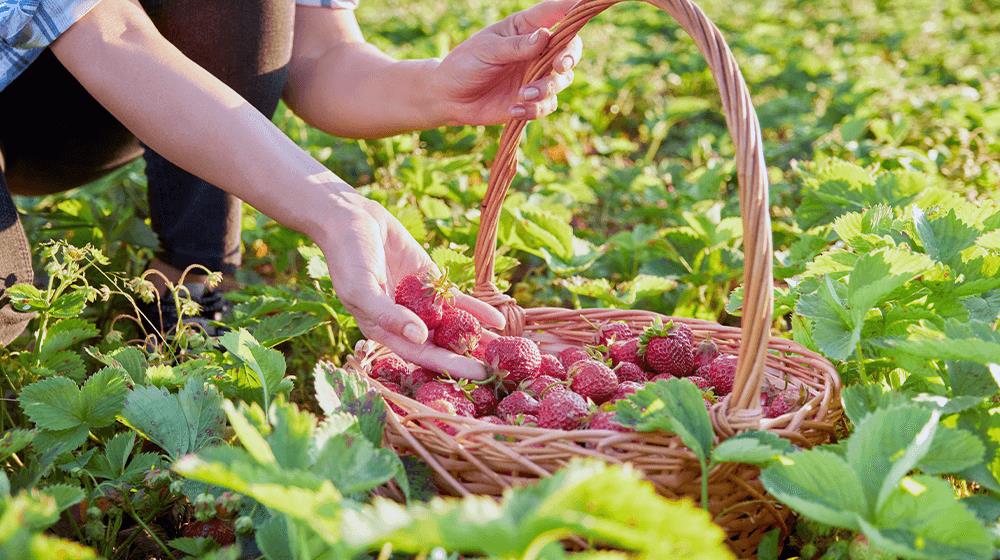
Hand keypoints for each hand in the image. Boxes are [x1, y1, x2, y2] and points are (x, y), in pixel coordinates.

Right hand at [317, 191, 503, 379]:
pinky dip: (478, 311)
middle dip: (468, 357)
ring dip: (478, 338)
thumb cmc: (348, 258)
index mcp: (385, 331)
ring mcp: (422, 304)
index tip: (476, 374)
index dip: (449, 366)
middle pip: (441, 346)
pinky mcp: (433, 284)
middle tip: (497, 370)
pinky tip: (499, 321)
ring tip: (505, 351)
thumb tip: (420, 338)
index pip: (421, 355)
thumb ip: (388, 316)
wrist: (354, 219)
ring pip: (454, 326)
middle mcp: (406, 323)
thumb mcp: (362, 289)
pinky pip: (458, 301)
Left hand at [432, 0, 583, 125]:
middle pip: (570, 48)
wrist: (450, 97)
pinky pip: (547, 105)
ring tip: (523, 95)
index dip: (574, 7)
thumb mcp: (487, 50)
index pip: (556, 12)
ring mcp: (536, 76)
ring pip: (562, 80)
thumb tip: (545, 36)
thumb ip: (516, 46)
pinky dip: (534, 109)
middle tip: (558, 66)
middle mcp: (537, 51)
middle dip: (569, 57)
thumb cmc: (466, 64)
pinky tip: (514, 110)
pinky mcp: (532, 100)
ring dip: (546, 88)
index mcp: (526, 28)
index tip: (587, 2)